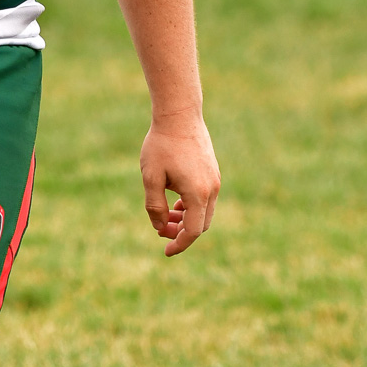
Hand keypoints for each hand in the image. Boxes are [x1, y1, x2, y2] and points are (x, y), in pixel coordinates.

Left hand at [140, 115, 219, 256]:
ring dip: (186, 219)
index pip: (192, 231)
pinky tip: (175, 202)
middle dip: (181, 232)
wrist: (179, 115)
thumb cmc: (161, 145)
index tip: (166, 252)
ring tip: (166, 216)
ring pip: (204, 212)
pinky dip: (192, 206)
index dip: (179, 244)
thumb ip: (155, 206)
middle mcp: (211, 189)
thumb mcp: (151, 178)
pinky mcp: (213, 172)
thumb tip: (160, 227)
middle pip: (200, 225)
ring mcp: (215, 180)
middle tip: (161, 230)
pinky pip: (205, 199)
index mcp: (197, 193)